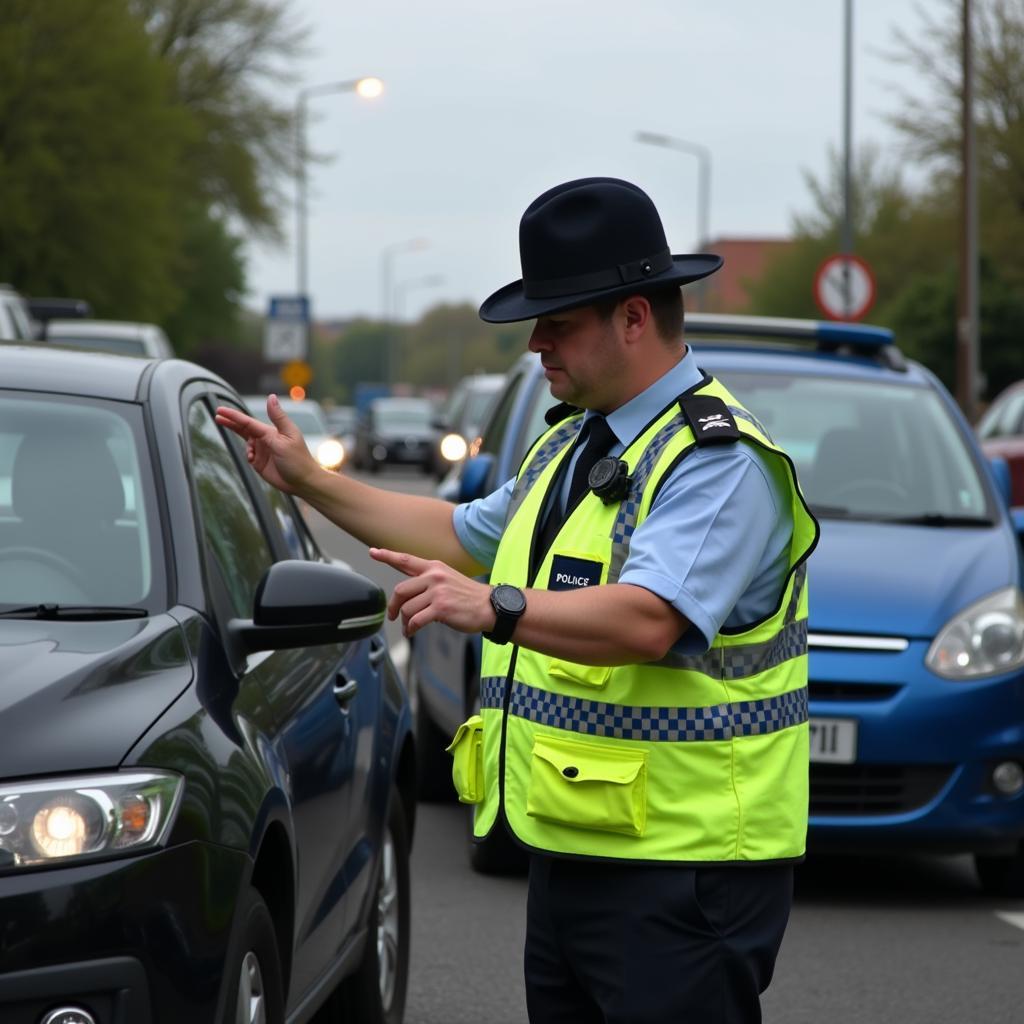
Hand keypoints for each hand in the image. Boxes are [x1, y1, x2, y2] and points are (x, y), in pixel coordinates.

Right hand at [214, 395, 317, 493]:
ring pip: (246, 442)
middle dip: (231, 422)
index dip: (234, 416)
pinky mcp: (260, 462)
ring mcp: (263, 450)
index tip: (220, 410)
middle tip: (217, 416)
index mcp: (272, 431)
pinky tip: (252, 459)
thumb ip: (276, 417)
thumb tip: (271, 396)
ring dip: (245, 446)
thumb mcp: (287, 436)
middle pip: (244, 428)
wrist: (302, 482)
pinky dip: (247, 456)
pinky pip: (248, 455)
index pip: (248, 422)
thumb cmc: (298, 459)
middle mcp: (266, 438)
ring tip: (252, 455)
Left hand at [370, 548, 493, 638]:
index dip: (387, 555)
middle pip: (400, 590)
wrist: (490, 606)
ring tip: (408, 627)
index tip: (373, 552)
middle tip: (393, 616)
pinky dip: (410, 628)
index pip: (406, 560)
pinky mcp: (441, 608)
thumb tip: (406, 594)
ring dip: (404, 621)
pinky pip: (416, 620)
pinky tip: (412, 631)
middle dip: (393, 606)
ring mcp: (437, 592)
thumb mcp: (448, 579)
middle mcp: (434, 577)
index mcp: (435, 567)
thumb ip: (427, 581)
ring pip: (407, 608)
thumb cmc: (468, 596)